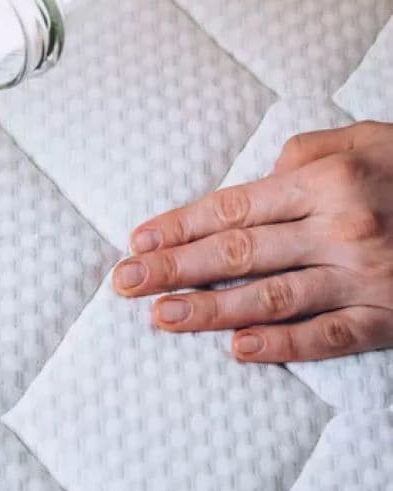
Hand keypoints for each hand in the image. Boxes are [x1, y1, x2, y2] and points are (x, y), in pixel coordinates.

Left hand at [113, 122, 392, 362]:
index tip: (138, 240)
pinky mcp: (388, 316)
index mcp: (324, 180)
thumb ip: (299, 158)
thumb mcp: (357, 139)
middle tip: (125, 283)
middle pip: (239, 253)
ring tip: (163, 317)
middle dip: (175, 268)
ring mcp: (364, 277)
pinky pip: (328, 335)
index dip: (181, 226)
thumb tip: (252, 185)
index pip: (233, 207)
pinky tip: (239, 350)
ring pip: (273, 297)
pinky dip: (283, 345)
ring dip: (211, 311)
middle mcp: (339, 229)